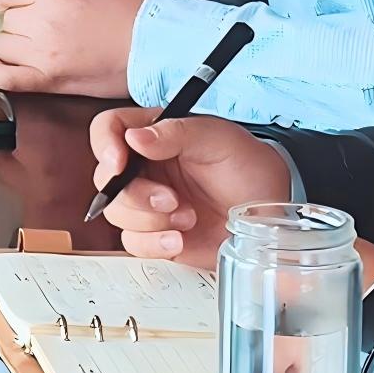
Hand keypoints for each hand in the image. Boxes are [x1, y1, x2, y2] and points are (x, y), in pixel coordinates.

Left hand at [0, 0, 147, 96]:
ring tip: (39, 44)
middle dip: (22, 20)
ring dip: (16, 44)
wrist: (156, 45)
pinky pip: (4, 77)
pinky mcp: (50, 79)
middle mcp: (42, 20)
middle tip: (46, 25)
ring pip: (3, 44)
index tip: (18, 1)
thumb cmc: (133, 10)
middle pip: (7, 19)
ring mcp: (43, 53)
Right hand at [85, 103, 289, 258]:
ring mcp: (147, 202)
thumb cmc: (247, 167)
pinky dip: (153, 243)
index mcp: (154, 135)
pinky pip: (132, 242)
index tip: (119, 163)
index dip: (105, 144)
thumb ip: (176, 133)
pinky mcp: (155, 233)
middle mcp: (144, 168)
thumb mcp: (218, 138)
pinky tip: (179, 239)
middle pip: (106, 179)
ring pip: (116, 212)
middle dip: (137, 195)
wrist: (268, 211)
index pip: (109, 128)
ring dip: (150, 220)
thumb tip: (133, 138)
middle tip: (171, 200)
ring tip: (188, 217)